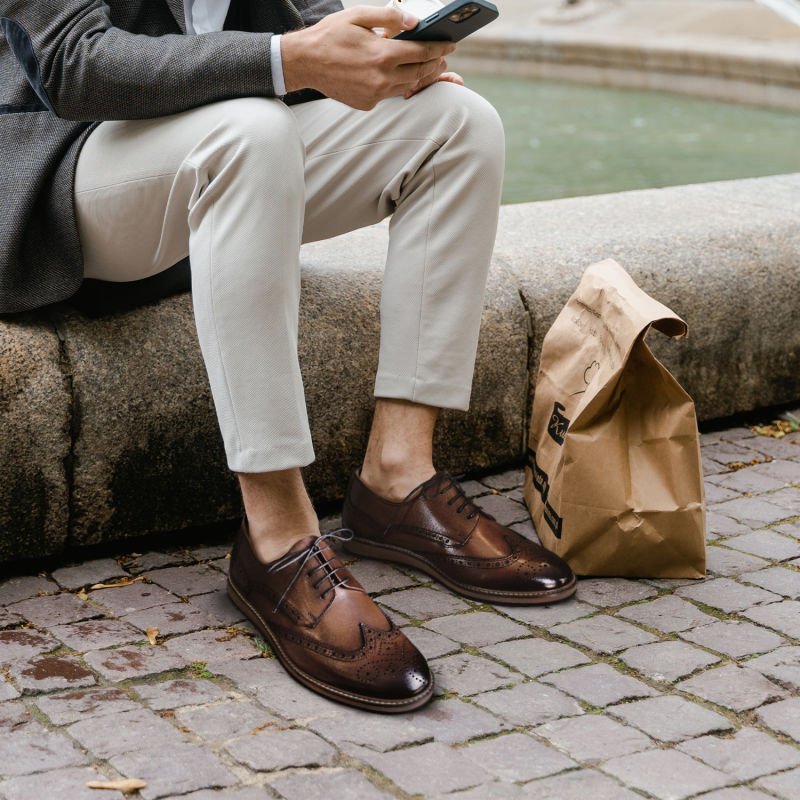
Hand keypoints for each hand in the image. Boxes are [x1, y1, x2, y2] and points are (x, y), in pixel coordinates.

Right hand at [281, 5, 455, 109]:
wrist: (304, 62)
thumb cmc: (330, 35)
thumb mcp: (358, 16)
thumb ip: (389, 17)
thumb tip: (414, 21)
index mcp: (382, 54)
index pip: (421, 52)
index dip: (439, 48)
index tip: (450, 44)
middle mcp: (381, 78)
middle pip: (419, 72)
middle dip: (434, 63)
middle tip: (442, 56)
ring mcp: (375, 94)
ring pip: (407, 86)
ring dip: (419, 76)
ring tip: (426, 65)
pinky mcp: (367, 103)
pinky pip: (390, 94)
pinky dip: (398, 84)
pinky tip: (401, 75)